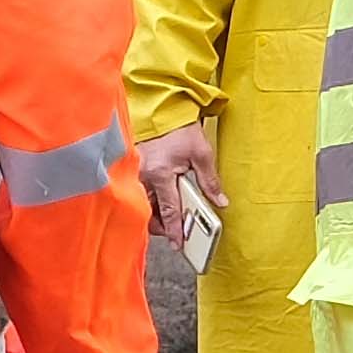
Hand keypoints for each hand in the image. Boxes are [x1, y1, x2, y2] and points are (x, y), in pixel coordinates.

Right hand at [135, 120, 225, 254]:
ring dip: (154, 214)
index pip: (170, 210)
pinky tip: (158, 203)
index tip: (178, 243)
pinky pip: (138, 194)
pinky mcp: (133, 170)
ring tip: (168, 218)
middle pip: (150, 212)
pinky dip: (148, 202)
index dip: (175, 229)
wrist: (162, 110)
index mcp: (160, 173)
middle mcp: (144, 176)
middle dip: (161, 226)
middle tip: (174, 232)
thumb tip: (220, 201)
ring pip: (142, 205)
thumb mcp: (201, 153)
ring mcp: (136, 173)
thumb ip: (210, 181)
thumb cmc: (179, 129)